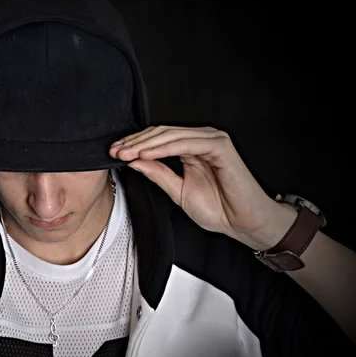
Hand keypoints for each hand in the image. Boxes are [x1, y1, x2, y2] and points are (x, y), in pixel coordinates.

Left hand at [110, 126, 279, 250]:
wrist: (243, 222)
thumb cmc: (218, 208)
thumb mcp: (177, 191)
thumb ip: (158, 173)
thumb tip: (133, 161)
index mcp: (190, 148)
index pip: (157, 139)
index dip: (134, 144)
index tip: (114, 153)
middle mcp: (200, 140)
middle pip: (161, 133)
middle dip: (135, 142)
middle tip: (115, 151)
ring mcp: (211, 140)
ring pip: (171, 135)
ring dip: (145, 144)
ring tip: (126, 153)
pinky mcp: (220, 146)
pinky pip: (187, 143)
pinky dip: (165, 148)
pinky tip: (147, 155)